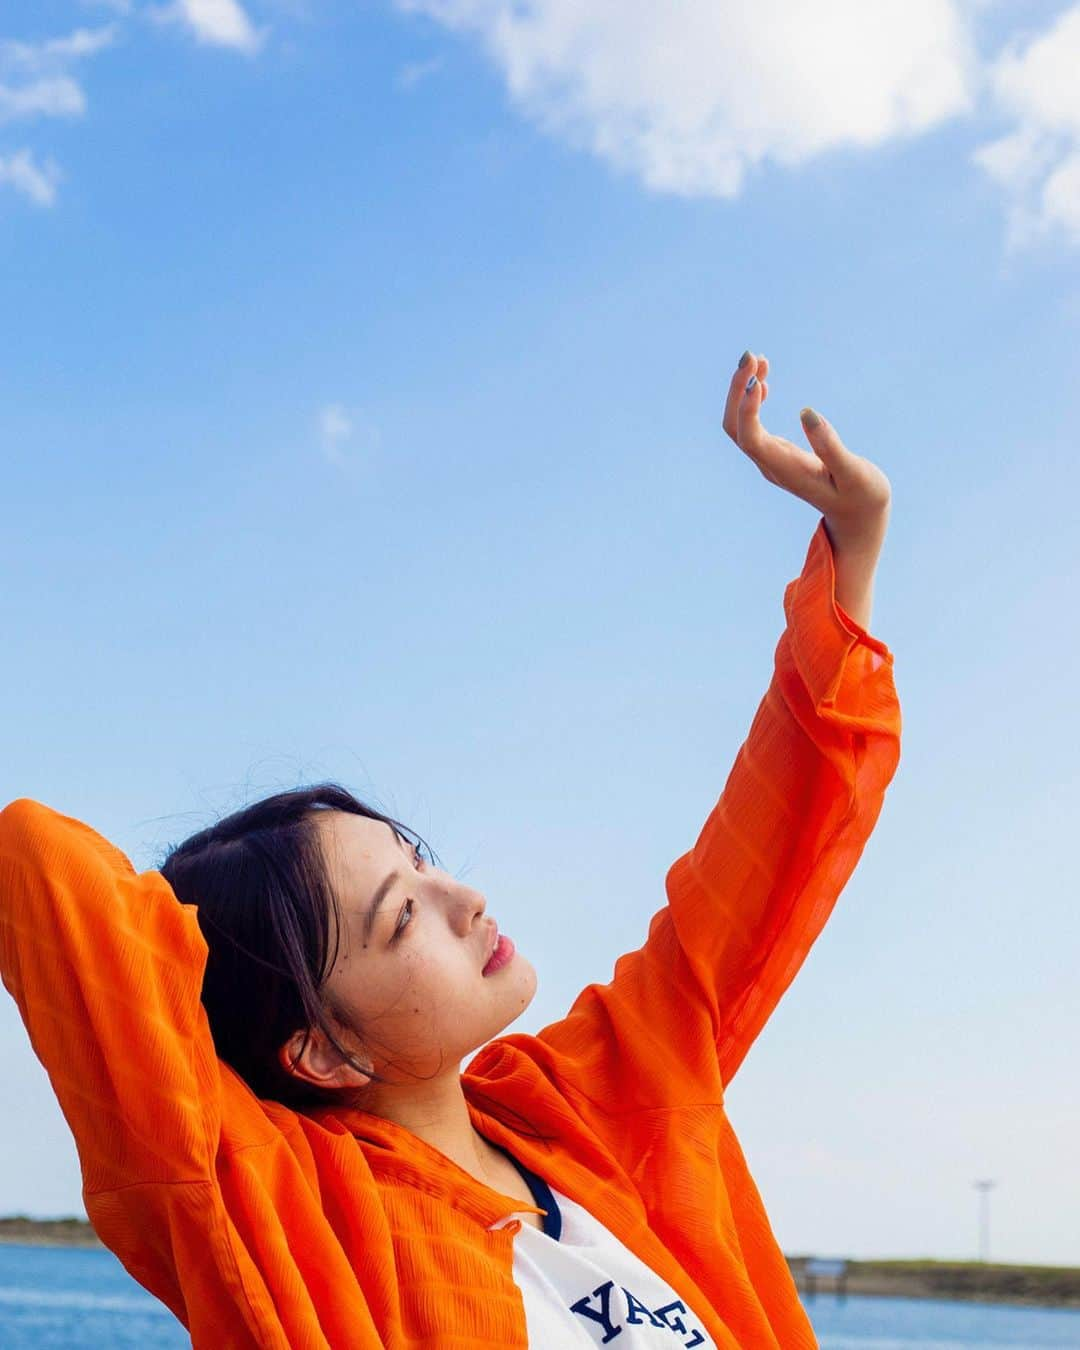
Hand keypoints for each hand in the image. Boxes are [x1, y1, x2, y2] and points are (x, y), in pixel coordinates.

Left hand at [723, 351, 891, 626]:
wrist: (860, 519)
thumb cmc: (862, 496)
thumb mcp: (854, 473)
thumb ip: (831, 446)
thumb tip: (807, 413)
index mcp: (786, 470)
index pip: (750, 438)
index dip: (746, 408)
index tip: (758, 378)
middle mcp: (771, 465)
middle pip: (735, 427)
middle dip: (738, 391)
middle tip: (752, 355)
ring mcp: (772, 459)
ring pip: (741, 424)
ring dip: (743, 391)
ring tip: (758, 358)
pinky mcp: (778, 453)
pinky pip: (752, 425)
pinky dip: (753, 399)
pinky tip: (765, 380)